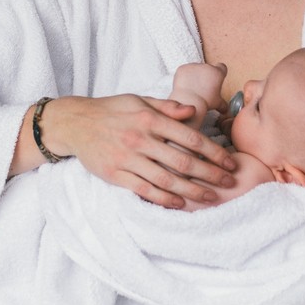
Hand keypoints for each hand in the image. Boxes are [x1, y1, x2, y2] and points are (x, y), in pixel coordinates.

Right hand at [43, 93, 238, 208]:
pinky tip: (180, 204)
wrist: (75, 123)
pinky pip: (144, 190)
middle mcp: (140, 139)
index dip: (213, 151)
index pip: (189, 137)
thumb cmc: (112, 110)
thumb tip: (192, 110)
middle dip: (210, 173)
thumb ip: (167, 107)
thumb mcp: (139, 100)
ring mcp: (127, 158)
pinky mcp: (115, 175)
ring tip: (210, 198)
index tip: (229, 161)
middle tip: (229, 182)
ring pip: (166, 179)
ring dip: (192, 191)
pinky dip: (164, 199)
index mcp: (150, 119)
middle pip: (182, 161)